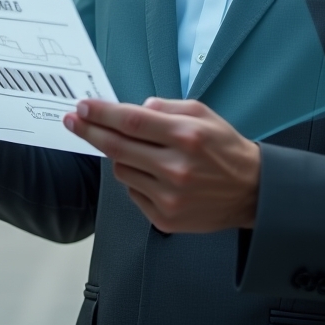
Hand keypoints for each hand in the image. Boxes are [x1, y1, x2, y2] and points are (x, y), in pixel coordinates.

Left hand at [63, 98, 260, 232]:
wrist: (251, 192)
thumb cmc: (225, 148)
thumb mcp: (203, 114)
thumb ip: (166, 107)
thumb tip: (134, 108)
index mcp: (186, 136)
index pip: (132, 120)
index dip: (102, 113)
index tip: (82, 107)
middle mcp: (176, 167)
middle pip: (118, 147)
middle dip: (90, 131)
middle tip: (73, 120)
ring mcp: (169, 196)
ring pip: (122, 170)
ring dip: (119, 155)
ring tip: (133, 148)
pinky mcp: (165, 218)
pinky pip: (132, 192)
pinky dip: (134, 178)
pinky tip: (150, 172)